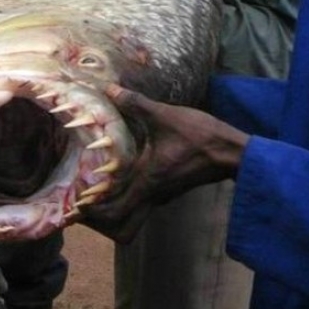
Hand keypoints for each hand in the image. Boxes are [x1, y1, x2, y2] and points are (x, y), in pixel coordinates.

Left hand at [79, 85, 247, 242]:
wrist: (233, 152)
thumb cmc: (200, 136)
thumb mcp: (165, 115)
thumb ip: (135, 103)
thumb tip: (109, 88)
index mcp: (147, 181)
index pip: (113, 211)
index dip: (92, 212)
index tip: (75, 202)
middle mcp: (152, 194)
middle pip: (119, 220)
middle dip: (99, 215)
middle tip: (81, 197)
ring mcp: (162, 194)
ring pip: (131, 211)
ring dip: (113, 204)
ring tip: (95, 185)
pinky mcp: (169, 189)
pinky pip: (141, 200)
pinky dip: (127, 195)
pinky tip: (121, 173)